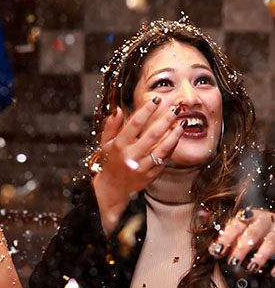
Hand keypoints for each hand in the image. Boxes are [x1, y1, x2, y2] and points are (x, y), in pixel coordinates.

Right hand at [92, 98, 184, 232]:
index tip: (156, 100)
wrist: (112, 188)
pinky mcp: (150, 176)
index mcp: (119, 145)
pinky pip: (164, 160)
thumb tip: (119, 110)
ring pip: (162, 148)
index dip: (147, 110)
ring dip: (174, 134)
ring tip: (182, 122)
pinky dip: (172, 148)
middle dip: (166, 120)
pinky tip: (177, 138)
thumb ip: (111, 125)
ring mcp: (141, 167)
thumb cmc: (110, 161)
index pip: (135, 124)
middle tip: (176, 108)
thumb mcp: (105, 142)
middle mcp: (130, 156)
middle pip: (152, 134)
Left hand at [209, 207, 274, 275]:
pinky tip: (272, 273)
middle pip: (253, 233)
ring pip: (270, 242)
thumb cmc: (253, 229)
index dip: (226, 238)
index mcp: (248, 216)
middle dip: (242, 248)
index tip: (217, 250)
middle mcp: (264, 221)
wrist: (274, 224)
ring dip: (260, 256)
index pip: (235, 226)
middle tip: (233, 262)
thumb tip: (212, 251)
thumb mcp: (240, 231)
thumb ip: (227, 240)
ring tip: (251, 268)